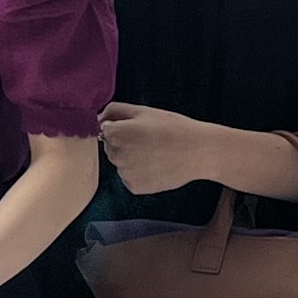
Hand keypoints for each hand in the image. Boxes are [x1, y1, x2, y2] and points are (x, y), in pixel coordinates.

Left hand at [98, 101, 222, 193]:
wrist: (198, 152)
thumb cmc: (173, 128)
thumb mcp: (144, 111)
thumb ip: (116, 110)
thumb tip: (99, 118)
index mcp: (116, 133)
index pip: (104, 130)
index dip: (121, 128)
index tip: (138, 129)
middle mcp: (116, 155)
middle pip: (110, 148)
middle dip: (124, 144)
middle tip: (149, 140)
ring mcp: (125, 173)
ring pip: (120, 164)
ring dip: (131, 159)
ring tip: (155, 153)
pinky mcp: (134, 187)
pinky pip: (129, 178)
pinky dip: (139, 173)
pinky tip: (156, 166)